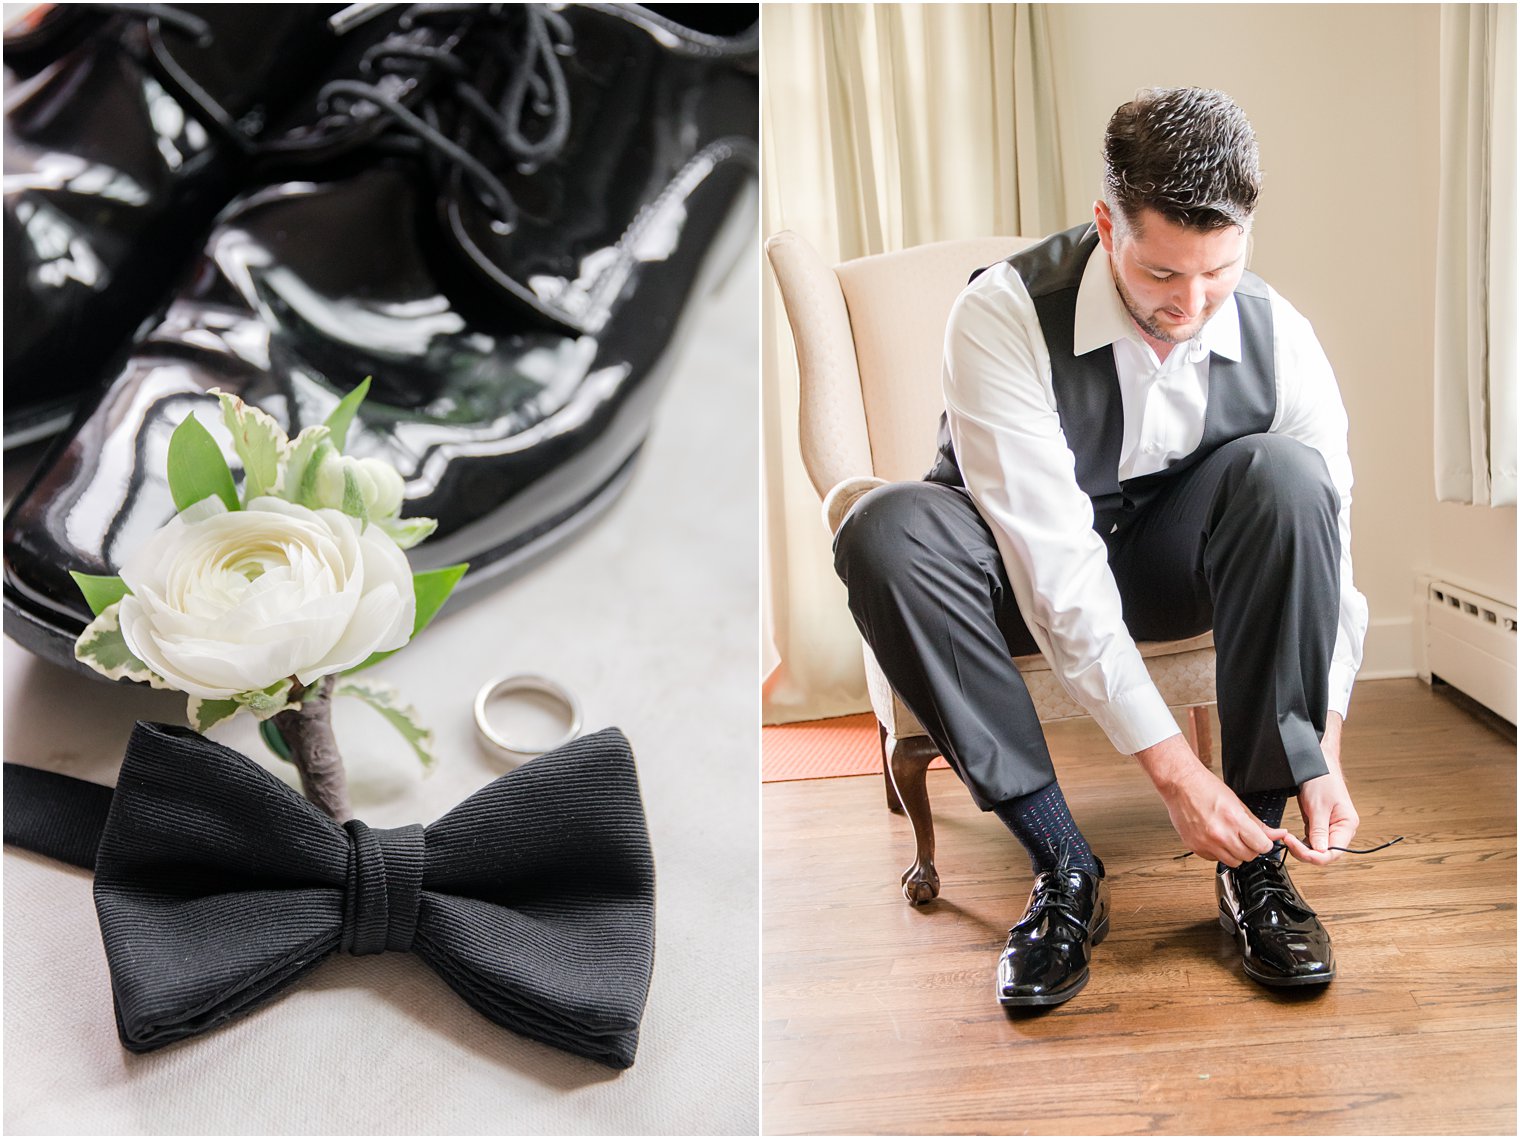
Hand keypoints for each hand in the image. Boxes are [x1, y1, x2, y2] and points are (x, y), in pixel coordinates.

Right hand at [1136, 734, 1276, 865]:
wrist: (1180, 785)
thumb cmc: (1205, 788)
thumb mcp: (1237, 803)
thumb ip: (1257, 823)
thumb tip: (1277, 834)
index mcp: (1233, 819)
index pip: (1261, 846)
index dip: (1264, 843)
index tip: (1261, 840)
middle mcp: (1220, 834)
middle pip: (1248, 856)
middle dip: (1251, 848)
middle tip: (1244, 836)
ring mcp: (1206, 843)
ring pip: (1233, 862)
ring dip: (1235, 853)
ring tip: (1229, 837)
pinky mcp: (1195, 847)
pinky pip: (1215, 859)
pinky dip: (1218, 852)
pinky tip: (1215, 838)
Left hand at [1297, 770, 1358, 864]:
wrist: (1317, 764)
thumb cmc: (1322, 779)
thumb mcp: (1318, 806)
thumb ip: (1319, 830)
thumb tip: (1320, 852)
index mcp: (1347, 825)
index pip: (1335, 853)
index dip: (1316, 856)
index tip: (1297, 849)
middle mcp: (1341, 829)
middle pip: (1325, 853)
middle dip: (1306, 852)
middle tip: (1288, 842)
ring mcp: (1331, 828)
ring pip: (1317, 849)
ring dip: (1302, 848)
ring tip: (1288, 839)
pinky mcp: (1320, 826)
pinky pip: (1312, 841)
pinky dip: (1301, 842)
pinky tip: (1292, 838)